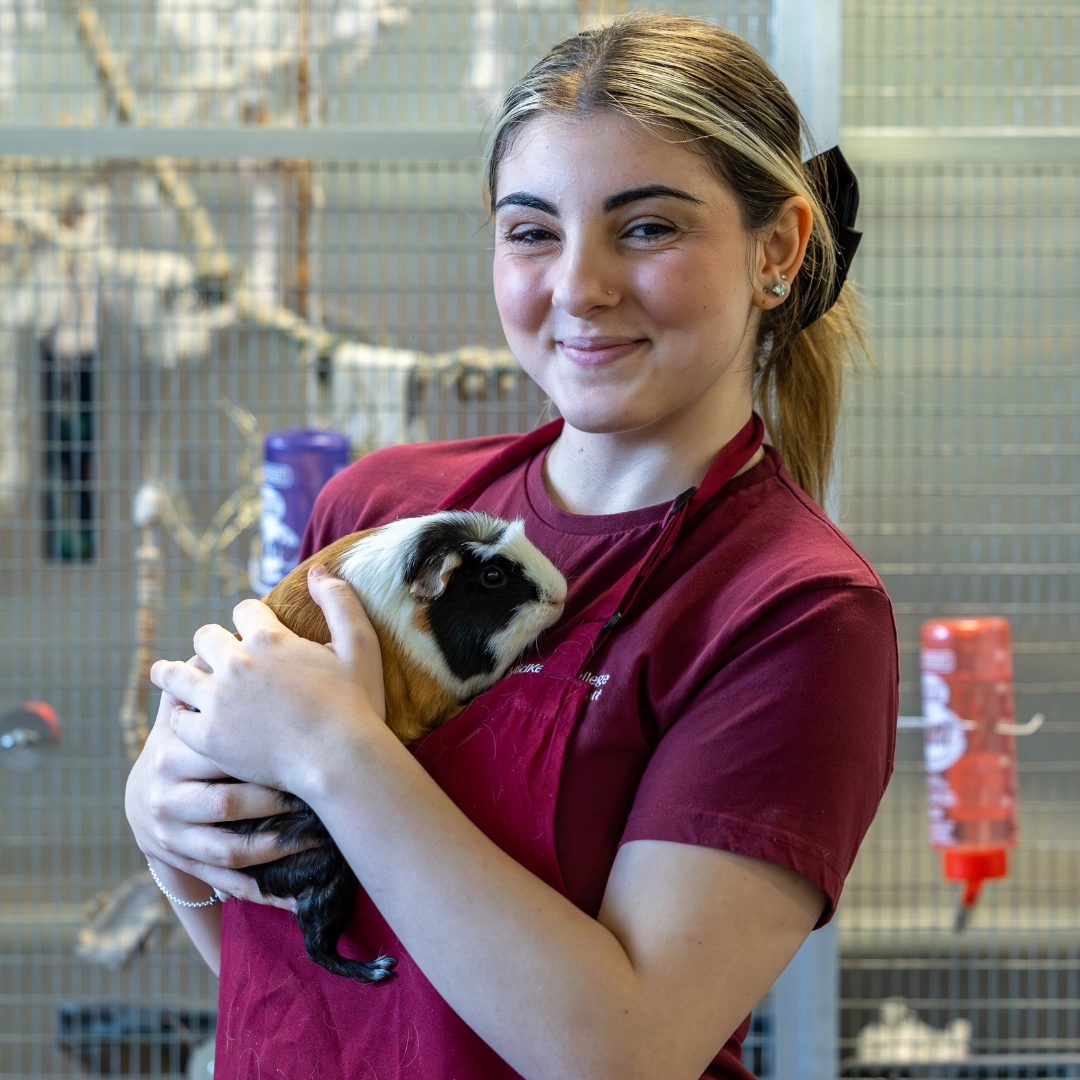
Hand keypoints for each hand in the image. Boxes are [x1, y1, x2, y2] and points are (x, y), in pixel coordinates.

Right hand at [125, 659, 302, 908]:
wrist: (150, 798)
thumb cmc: (187, 743)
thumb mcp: (188, 710)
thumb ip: (207, 674)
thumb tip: (238, 623)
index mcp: (173, 749)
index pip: (223, 750)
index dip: (270, 750)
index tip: (314, 744)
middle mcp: (166, 794)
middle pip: (229, 801)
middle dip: (279, 800)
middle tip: (326, 794)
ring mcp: (173, 834)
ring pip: (232, 847)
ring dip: (280, 846)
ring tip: (321, 837)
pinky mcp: (185, 864)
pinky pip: (229, 881)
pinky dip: (264, 890)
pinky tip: (298, 893)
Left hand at [149, 566, 386, 800]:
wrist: (340, 760)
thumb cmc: (355, 705)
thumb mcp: (360, 645)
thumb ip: (340, 602)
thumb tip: (317, 570)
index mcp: (269, 638)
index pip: (244, 609)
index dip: (248, 616)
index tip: (248, 627)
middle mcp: (236, 663)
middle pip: (205, 636)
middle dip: (211, 642)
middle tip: (211, 654)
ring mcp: (217, 700)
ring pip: (175, 674)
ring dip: (172, 671)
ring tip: (166, 673)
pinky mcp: (207, 736)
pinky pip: (176, 717)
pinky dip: (180, 715)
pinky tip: (183, 717)